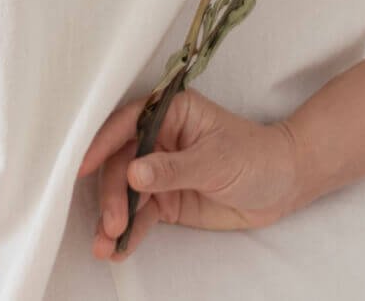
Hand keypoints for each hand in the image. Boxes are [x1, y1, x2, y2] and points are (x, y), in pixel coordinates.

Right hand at [75, 85, 302, 261]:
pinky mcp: (165, 200)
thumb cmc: (254, 157)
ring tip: (105, 246)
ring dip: (114, 219)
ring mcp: (160, 171)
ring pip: (126, 193)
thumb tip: (134, 172)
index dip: (103, 144)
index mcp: (170, 112)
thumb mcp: (216, 160)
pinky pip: (141, 216)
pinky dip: (129, 233)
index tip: (81, 167)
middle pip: (122, 163)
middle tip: (111, 224)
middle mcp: (159, 139)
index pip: (129, 124)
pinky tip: (118, 251)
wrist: (282, 186)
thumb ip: (174, 169)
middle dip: (113, 195)